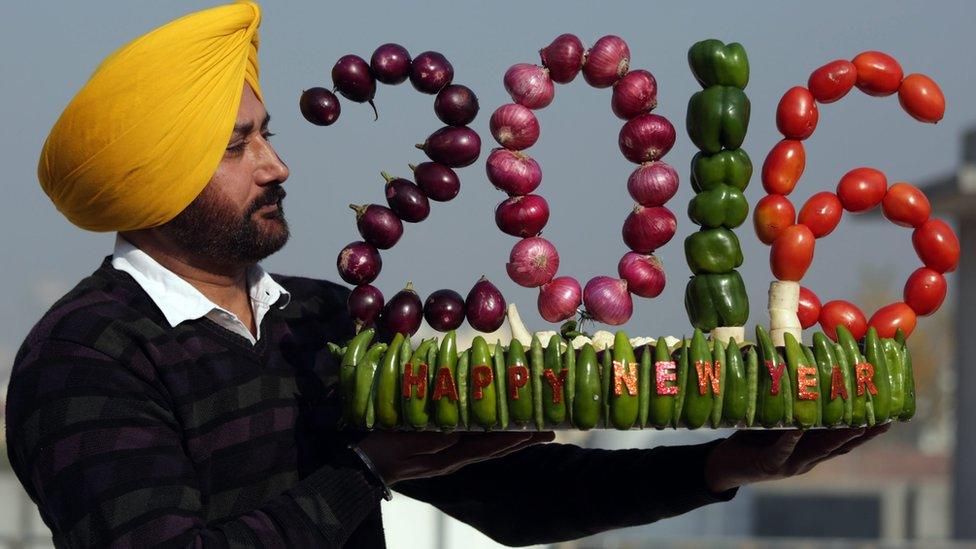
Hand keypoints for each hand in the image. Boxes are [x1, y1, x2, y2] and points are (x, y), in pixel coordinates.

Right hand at [356, 430, 554, 485]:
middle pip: (496, 449)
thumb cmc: (382, 452)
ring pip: (490, 447)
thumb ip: (430, 440)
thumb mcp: (404, 443)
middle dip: (523, 440)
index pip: (488, 447)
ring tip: (535, 430)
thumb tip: (456, 434)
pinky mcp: (443, 451)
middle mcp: (455, 459)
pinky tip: (500, 431)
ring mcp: (450, 456)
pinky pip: (477, 444)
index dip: (511, 438)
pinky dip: (494, 437)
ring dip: (513, 439)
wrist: (365, 466)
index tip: (534, 430)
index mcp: (448, 458)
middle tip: (550, 431)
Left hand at [703, 423, 889, 492]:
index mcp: (810, 448)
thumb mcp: (777, 422)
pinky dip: (792, 440)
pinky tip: (799, 429)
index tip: (888, 417)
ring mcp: (790, 464)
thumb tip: (804, 373)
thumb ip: (792, 407)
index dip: (865, 430)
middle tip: (884, 421)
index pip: (843, 439)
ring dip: (836, 438)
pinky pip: (783, 450)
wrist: (726, 465)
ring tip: (854, 424)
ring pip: (818, 451)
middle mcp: (806, 459)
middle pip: (839, 446)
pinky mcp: (770, 464)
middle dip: (862, 434)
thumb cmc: (752, 438)